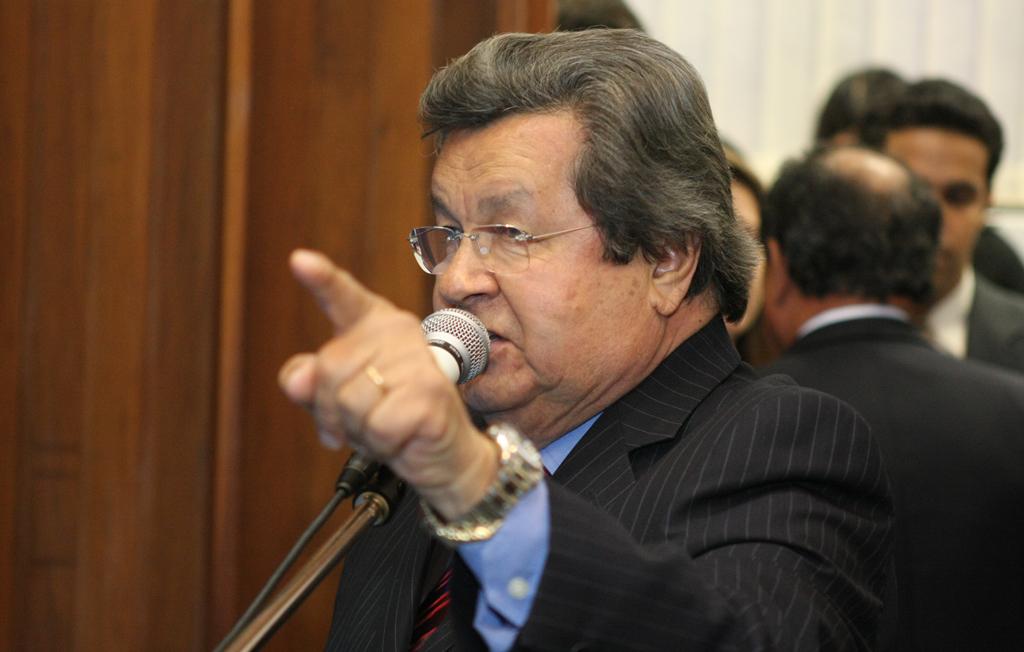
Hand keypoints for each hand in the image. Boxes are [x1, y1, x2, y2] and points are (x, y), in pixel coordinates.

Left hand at [278, 249, 497, 518]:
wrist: (445, 454)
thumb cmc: (393, 418)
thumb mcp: (343, 401)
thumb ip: (312, 384)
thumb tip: (297, 379)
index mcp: (375, 325)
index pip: (344, 298)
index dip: (322, 280)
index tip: (300, 261)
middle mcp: (400, 332)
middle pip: (329, 369)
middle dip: (333, 410)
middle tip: (365, 420)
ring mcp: (418, 360)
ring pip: (349, 400)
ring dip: (360, 429)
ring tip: (388, 427)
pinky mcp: (430, 393)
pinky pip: (375, 425)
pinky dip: (382, 442)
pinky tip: (403, 437)